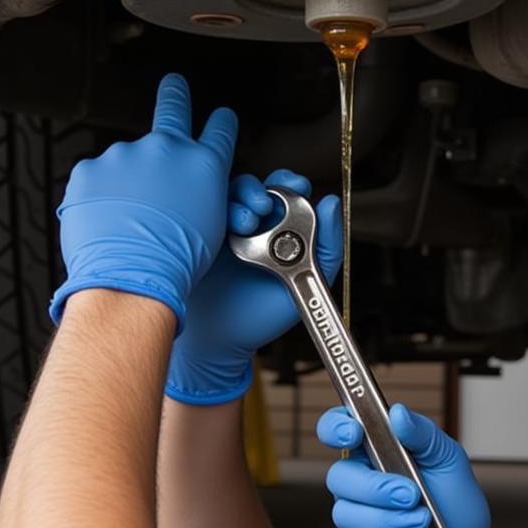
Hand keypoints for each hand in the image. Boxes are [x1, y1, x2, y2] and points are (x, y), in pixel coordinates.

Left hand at [49, 74, 237, 334]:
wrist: (133, 277)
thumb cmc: (176, 262)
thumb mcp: (210, 227)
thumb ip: (197, 196)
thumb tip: (181, 193)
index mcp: (204, 166)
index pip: (219, 131)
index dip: (221, 121)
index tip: (221, 115)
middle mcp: (167, 150)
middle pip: (172, 108)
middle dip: (175, 93)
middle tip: (175, 83)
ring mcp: (125, 156)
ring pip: (126, 163)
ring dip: (126, 183)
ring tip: (126, 223)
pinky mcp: (91, 169)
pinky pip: (96, 180)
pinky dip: (99, 198)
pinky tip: (106, 223)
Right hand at [165, 170, 342, 403]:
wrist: (224, 341)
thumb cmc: (263, 315)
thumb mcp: (307, 280)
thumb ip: (328, 246)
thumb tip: (331, 203)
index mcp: (278, 230)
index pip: (285, 194)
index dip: (290, 186)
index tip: (296, 186)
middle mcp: (250, 225)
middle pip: (255, 188)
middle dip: (262, 189)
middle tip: (266, 205)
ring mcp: (222, 229)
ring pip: (228, 195)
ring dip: (240, 200)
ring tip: (247, 222)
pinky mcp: (197, 236)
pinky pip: (202, 210)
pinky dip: (213, 209)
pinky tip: (224, 226)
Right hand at [318, 403, 512, 527]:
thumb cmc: (457, 502)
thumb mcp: (449, 460)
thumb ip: (424, 434)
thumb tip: (398, 413)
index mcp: (376, 449)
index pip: (337, 428)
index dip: (335, 427)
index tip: (354, 433)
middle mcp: (360, 480)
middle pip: (338, 477)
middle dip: (375, 488)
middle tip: (412, 495)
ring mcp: (357, 515)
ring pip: (348, 514)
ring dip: (390, 520)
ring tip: (424, 521)